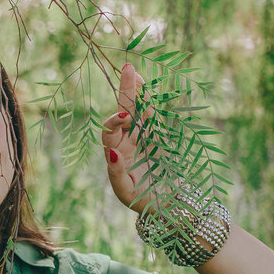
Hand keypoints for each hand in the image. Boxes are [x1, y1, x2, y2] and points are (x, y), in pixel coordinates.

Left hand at [100, 62, 173, 215]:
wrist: (164, 204)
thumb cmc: (140, 199)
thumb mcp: (124, 191)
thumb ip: (116, 173)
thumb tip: (112, 153)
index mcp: (115, 154)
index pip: (110, 132)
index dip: (114, 122)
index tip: (124, 118)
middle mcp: (127, 141)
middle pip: (123, 112)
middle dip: (125, 91)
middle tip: (128, 68)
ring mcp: (143, 137)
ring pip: (139, 110)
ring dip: (137, 91)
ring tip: (134, 71)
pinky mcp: (158, 137)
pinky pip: (153, 116)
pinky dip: (149, 101)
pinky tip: (145, 87)